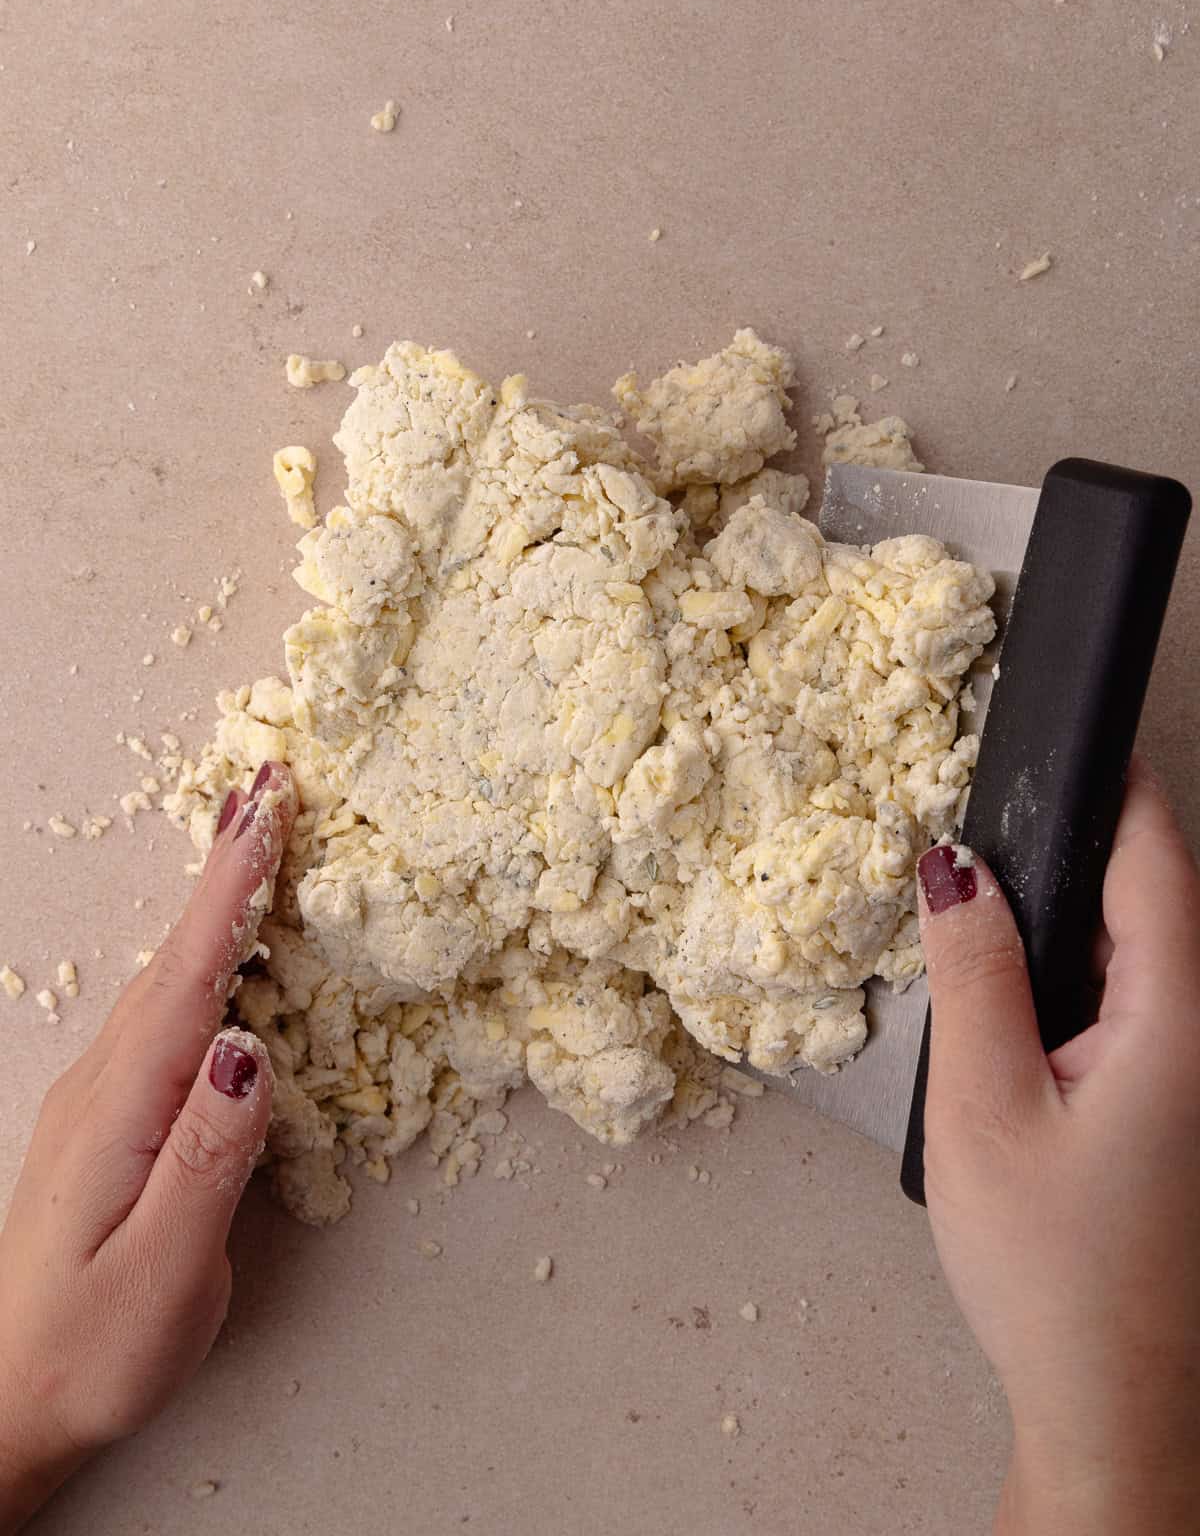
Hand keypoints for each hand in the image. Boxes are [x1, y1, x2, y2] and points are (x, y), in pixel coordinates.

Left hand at [0, 762, 295, 1533]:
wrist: (7, 1402)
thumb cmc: (91, 1346)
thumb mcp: (165, 1267)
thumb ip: (211, 1153)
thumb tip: (249, 1046)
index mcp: (122, 1105)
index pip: (188, 973)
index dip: (229, 884)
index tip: (266, 807)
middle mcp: (106, 1083)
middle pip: (174, 952)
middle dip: (225, 864)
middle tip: (271, 787)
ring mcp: (102, 1097)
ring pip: (167, 975)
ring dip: (213, 901)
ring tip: (254, 838)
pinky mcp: (112, 1117)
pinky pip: (164, 1011)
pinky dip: (200, 954)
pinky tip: (219, 949)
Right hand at [918, 758, 1199, 1535]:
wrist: (1113, 1401)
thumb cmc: (1053, 1270)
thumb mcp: (984, 1105)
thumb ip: (973, 972)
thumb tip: (955, 868)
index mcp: (1179, 1022)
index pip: (1156, 859)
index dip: (1115, 785)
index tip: (1075, 730)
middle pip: (1155, 898)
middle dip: (1078, 852)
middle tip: (991, 833)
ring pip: (1148, 954)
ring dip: (1079, 922)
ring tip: (992, 923)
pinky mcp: (1184, 1108)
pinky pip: (1145, 1006)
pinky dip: (1088, 984)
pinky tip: (1031, 1017)